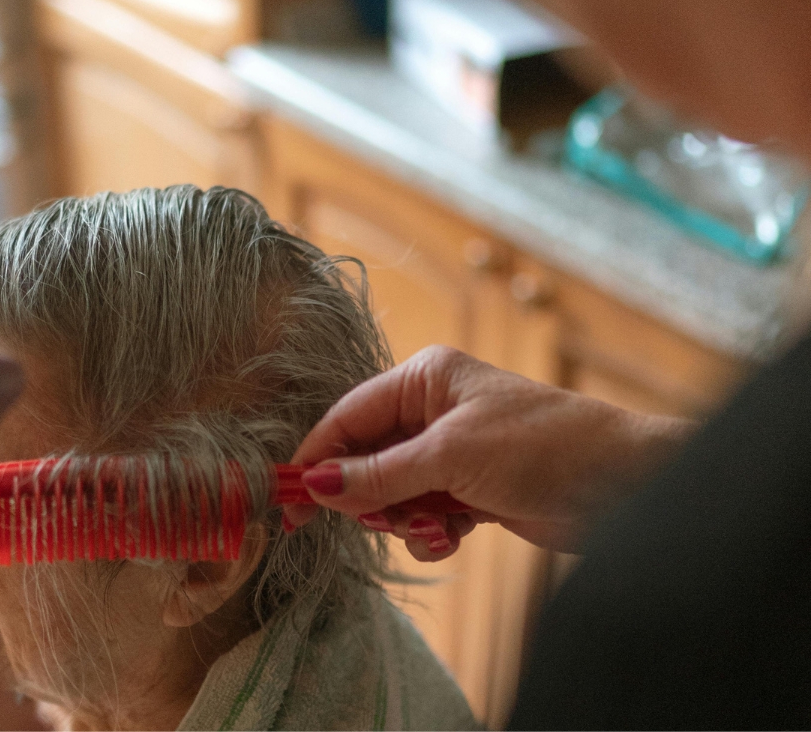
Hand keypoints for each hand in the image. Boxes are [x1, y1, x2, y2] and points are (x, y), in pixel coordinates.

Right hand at [285, 346, 694, 559]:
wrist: (627, 487)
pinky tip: (456, 537)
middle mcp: (433, 411)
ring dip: (403, 518)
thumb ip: (379, 474)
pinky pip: (423, 515)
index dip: (317, 457)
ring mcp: (452, 454)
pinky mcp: (471, 492)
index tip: (289, 501)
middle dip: (368, 495)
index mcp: (425, 379)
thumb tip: (313, 484)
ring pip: (392, 493)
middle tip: (377, 521)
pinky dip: (431, 532)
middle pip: (365, 458)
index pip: (349, 416)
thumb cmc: (544, 447)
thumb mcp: (451, 457)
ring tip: (433, 526)